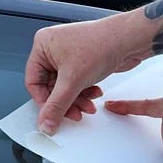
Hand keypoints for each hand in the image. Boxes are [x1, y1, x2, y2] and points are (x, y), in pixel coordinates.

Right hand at [24, 14, 150, 134]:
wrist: (129, 39)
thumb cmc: (102, 44)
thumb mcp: (73, 81)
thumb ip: (57, 106)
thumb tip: (45, 123)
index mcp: (43, 45)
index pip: (33, 82)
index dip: (44, 102)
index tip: (52, 116)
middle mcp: (54, 48)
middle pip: (51, 87)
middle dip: (65, 102)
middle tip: (75, 113)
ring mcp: (69, 55)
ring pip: (66, 87)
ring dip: (77, 99)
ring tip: (89, 105)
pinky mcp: (83, 61)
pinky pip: (77, 83)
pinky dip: (85, 92)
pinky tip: (95, 93)